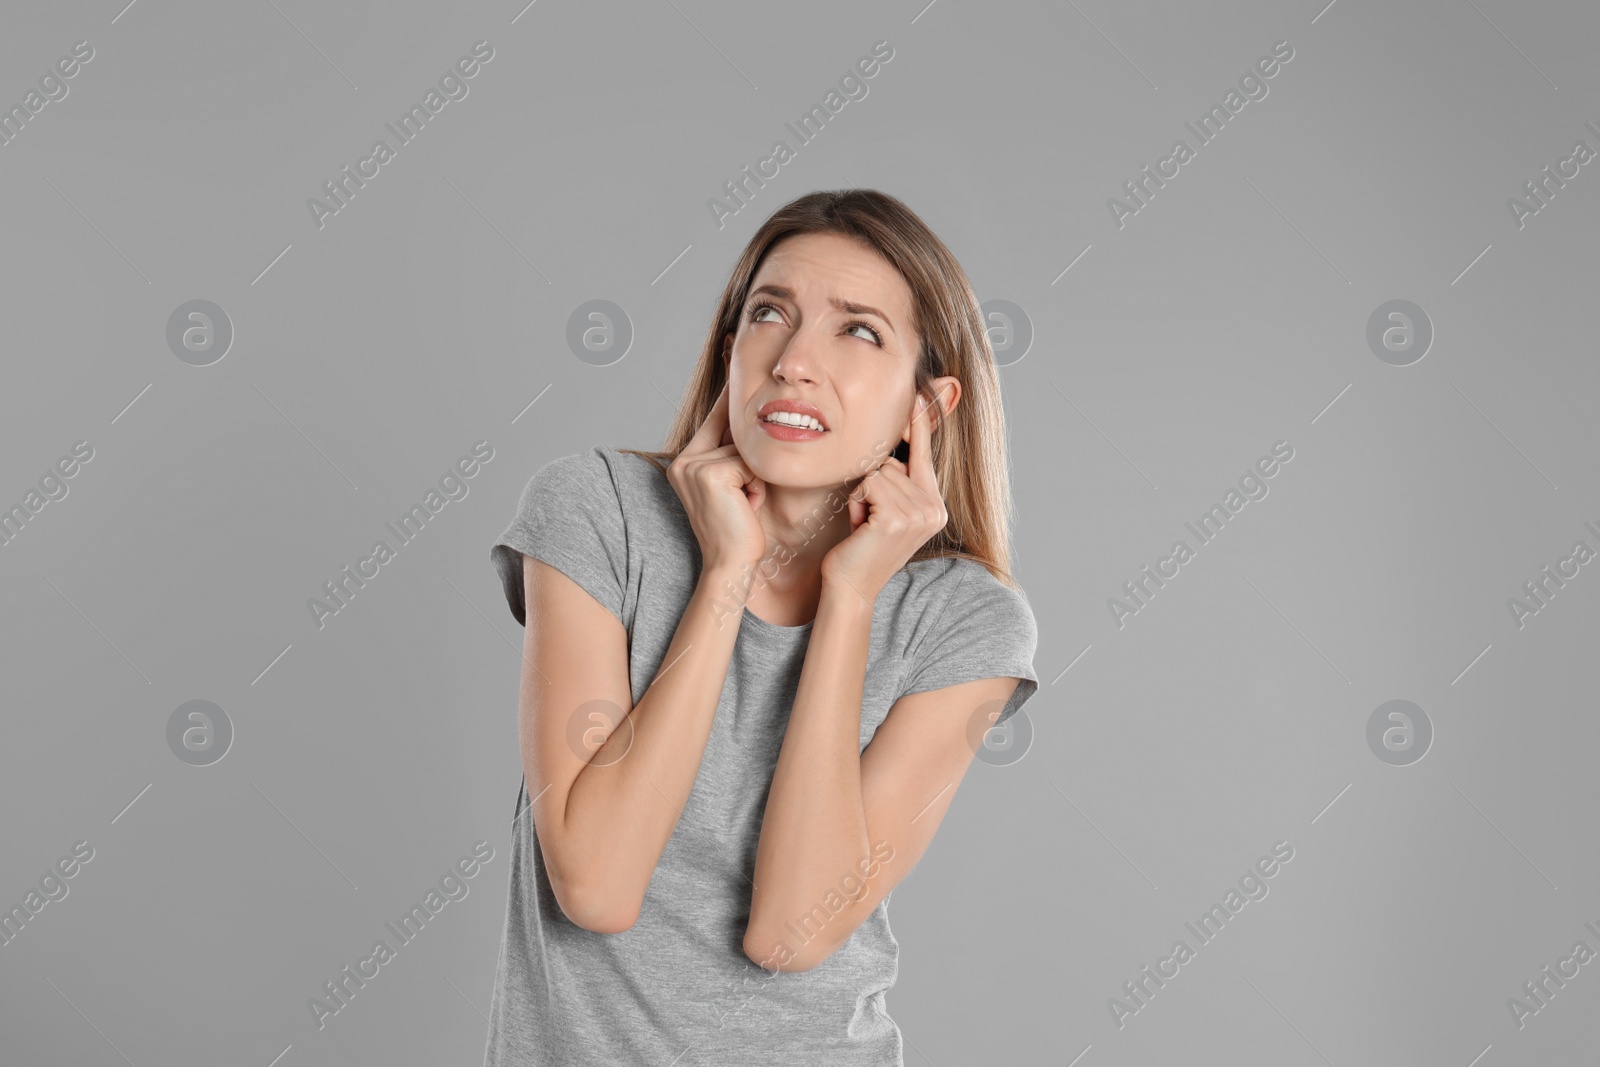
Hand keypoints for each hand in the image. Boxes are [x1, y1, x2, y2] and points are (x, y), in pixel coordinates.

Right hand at [666, 381, 768, 574]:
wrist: (731, 565)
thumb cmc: (739, 529)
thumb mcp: (734, 485)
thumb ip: (733, 454)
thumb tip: (756, 417)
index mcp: (684, 461)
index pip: (714, 417)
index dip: (728, 393)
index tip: (735, 351)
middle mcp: (683, 460)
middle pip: (734, 433)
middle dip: (749, 463)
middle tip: (741, 500)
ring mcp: (693, 466)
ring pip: (744, 450)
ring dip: (754, 478)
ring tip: (745, 504)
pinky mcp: (710, 474)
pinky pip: (749, 464)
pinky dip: (756, 486)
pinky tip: (746, 506)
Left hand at [821, 389, 947, 598]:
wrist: (850, 586)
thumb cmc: (860, 546)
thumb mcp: (885, 510)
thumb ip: (897, 481)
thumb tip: (894, 442)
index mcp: (935, 507)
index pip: (925, 456)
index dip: (920, 425)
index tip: (923, 394)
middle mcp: (934, 510)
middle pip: (894, 462)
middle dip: (871, 484)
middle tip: (867, 518)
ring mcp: (919, 515)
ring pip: (878, 472)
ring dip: (861, 495)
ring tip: (862, 523)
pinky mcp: (897, 518)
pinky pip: (869, 483)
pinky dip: (855, 501)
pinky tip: (858, 525)